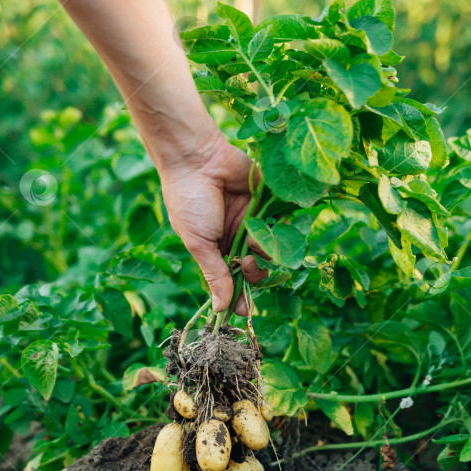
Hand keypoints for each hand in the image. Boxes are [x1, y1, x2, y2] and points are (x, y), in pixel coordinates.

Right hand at [159, 125, 267, 314]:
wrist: (198, 159)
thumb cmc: (190, 202)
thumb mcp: (200, 244)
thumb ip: (214, 276)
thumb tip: (218, 310)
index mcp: (216, 250)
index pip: (233, 281)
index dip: (240, 296)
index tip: (244, 310)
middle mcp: (236, 238)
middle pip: (256, 269)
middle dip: (255, 273)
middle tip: (246, 264)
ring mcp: (252, 221)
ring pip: (270, 250)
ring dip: (264, 250)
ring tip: (251, 239)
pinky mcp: (267, 204)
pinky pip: (280, 224)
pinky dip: (276, 229)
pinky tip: (265, 225)